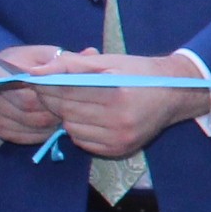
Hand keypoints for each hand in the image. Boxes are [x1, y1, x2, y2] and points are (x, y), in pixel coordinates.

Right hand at [0, 44, 66, 146]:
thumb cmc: (30, 62)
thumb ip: (66, 57)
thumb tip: (91, 53)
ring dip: (52, 123)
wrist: (5, 74)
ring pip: (32, 125)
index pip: (31, 91)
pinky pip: (25, 136)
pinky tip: (52, 125)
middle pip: (31, 111)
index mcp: (0, 73)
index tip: (71, 94)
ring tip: (64, 114)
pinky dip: (43, 133)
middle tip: (73, 107)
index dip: (54, 95)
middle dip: (56, 110)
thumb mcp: (46, 54)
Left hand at [38, 50, 210, 159]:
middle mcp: (120, 120)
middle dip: (54, 100)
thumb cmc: (140, 73)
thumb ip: (72, 64)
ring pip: (71, 129)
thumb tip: (36, 71)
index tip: (37, 79)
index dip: (47, 85)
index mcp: (118, 94)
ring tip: (76, 103)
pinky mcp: (119, 150)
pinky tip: (89, 117)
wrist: (174, 95)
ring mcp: (120, 139)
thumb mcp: (109, 61)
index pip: (68, 91)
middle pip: (67, 111)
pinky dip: (79, 129)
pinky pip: (83, 141)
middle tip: (51, 90)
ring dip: (67, 116)